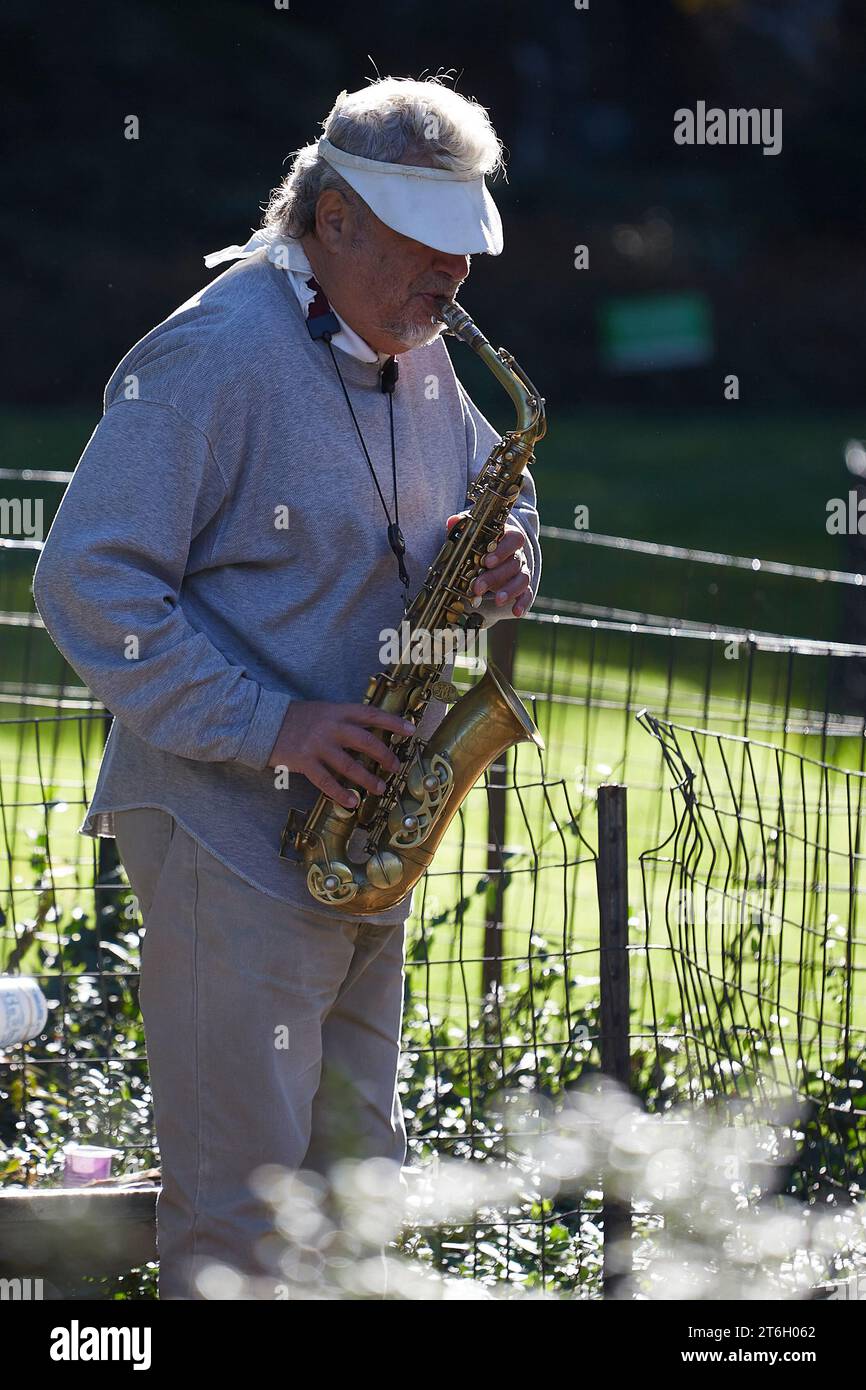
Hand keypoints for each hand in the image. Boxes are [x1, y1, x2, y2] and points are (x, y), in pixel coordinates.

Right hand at [268, 700, 415, 809]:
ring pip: (349, 765)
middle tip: (396, 767)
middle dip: (384, 755)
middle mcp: (330, 727)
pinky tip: (351, 802)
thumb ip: (344, 720)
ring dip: (367, 779)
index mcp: (337, 711)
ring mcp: (317, 745)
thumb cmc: (297, 718)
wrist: (264, 722)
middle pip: (365, 741)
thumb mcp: (323, 711)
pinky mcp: (304, 762)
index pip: (371, 715)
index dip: (393, 722)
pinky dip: (340, 793)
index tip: (411, 730)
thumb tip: (370, 734)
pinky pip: (326, 781)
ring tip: (380, 789)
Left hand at [445, 512, 531, 616]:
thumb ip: (463, 527)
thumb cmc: (481, 542)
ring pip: (522, 579)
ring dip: (510, 590)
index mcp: (507, 537)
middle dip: (496, 576)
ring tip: (498, 601)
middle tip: (478, 587)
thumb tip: (452, 522)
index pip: (514, 539)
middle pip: (514, 563)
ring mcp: (521, 571)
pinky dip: (523, 603)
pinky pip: (527, 594)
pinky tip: (516, 612)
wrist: (491, 555)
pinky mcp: (523, 587)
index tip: (486, 561)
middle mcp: (517, 554)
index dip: (502, 550)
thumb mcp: (472, 533)